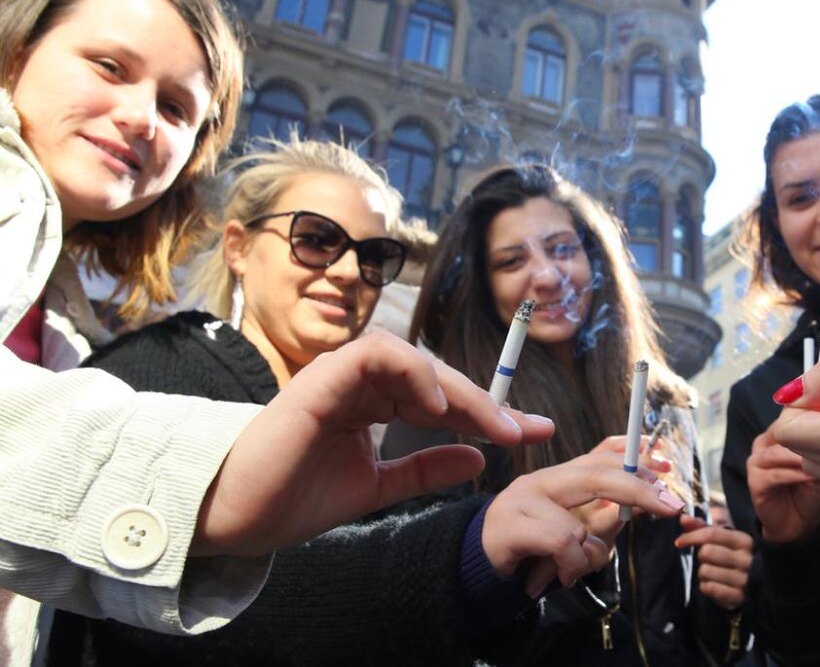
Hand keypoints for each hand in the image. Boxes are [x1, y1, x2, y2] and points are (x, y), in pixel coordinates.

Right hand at [193, 332, 555, 555]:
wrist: (237, 514)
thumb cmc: (295, 497)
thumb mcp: (378, 487)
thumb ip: (424, 469)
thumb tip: (478, 460)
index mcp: (374, 404)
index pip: (443, 399)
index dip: (489, 413)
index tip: (533, 432)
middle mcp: (361, 384)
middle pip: (438, 378)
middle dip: (488, 402)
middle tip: (526, 428)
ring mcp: (342, 376)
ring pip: (414, 359)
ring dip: (458, 388)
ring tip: (489, 423)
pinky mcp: (323, 378)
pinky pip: (376, 353)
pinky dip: (411, 371)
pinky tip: (436, 404)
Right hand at [482, 450, 684, 596]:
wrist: (478, 568)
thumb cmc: (533, 552)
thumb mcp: (577, 533)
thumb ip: (605, 518)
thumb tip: (645, 504)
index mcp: (560, 478)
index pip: (600, 455)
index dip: (635, 456)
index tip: (668, 466)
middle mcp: (542, 480)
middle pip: (597, 473)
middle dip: (639, 488)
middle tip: (671, 506)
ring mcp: (522, 499)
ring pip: (581, 525)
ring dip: (589, 556)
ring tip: (573, 568)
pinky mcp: (508, 526)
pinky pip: (561, 543)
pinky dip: (570, 564)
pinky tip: (560, 575)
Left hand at [675, 515, 753, 609]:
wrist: (750, 587)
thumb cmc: (729, 557)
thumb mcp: (720, 540)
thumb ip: (701, 527)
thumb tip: (683, 517)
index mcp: (744, 541)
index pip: (712, 534)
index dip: (692, 536)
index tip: (679, 542)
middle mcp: (747, 559)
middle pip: (706, 552)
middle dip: (701, 557)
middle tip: (708, 561)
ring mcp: (745, 579)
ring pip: (705, 571)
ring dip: (703, 574)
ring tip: (713, 574)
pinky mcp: (739, 597)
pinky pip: (709, 588)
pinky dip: (706, 587)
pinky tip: (714, 585)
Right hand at [746, 429, 819, 543]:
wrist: (798, 525)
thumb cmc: (809, 491)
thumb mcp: (818, 464)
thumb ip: (818, 446)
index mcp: (775, 436)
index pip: (786, 418)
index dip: (806, 418)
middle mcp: (762, 446)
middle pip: (779, 432)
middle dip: (802, 436)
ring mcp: (755, 464)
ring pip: (776, 454)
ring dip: (799, 457)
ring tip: (819, 460)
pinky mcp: (755, 483)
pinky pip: (775, 474)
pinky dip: (794, 474)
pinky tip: (810, 475)